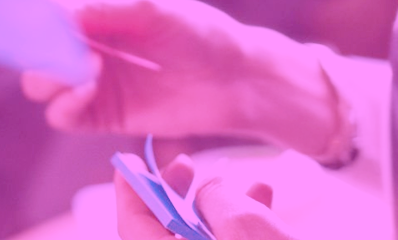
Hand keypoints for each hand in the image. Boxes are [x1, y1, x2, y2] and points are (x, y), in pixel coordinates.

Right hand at [22, 0, 256, 138]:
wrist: (237, 79)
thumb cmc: (199, 33)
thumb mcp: (149, 10)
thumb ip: (100, 9)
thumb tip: (50, 10)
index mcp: (92, 7)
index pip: (44, 6)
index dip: (28, 10)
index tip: (25, 14)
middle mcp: (84, 42)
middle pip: (33, 48)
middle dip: (34, 47)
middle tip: (53, 45)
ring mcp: (90, 80)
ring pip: (40, 83)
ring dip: (49, 74)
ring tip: (87, 66)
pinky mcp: (102, 114)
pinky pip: (62, 115)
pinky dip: (64, 103)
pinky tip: (88, 88)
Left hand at [117, 155, 293, 239]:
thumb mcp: (245, 225)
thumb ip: (215, 200)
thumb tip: (208, 193)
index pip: (133, 229)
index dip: (131, 193)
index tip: (133, 165)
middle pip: (164, 236)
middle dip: (175, 197)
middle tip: (186, 167)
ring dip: (215, 211)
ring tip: (246, 186)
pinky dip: (240, 230)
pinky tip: (266, 203)